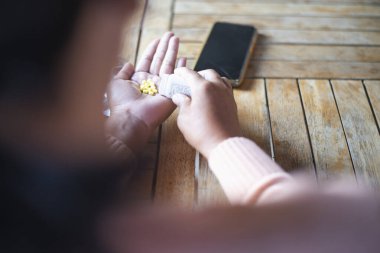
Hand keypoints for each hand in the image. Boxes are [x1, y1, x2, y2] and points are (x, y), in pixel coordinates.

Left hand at [106, 32, 185, 151]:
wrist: (131, 118)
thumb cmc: (121, 102)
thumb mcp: (115, 82)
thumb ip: (121, 71)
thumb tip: (128, 63)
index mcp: (139, 79)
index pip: (147, 60)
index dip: (152, 49)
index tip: (158, 39)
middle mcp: (151, 82)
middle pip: (159, 60)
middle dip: (165, 47)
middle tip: (171, 34)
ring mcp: (162, 87)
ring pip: (168, 65)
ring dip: (173, 51)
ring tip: (177, 39)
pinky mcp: (171, 93)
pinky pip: (176, 77)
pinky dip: (181, 68)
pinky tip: (184, 58)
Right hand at [171, 68, 241, 157]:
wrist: (223, 144)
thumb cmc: (202, 132)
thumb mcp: (184, 118)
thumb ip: (182, 104)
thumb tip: (179, 97)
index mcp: (203, 87)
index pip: (190, 74)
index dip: (182, 72)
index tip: (177, 73)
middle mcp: (217, 87)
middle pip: (208, 73)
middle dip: (198, 74)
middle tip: (189, 81)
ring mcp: (227, 94)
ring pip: (219, 79)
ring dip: (210, 79)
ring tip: (203, 86)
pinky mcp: (232, 103)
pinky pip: (226, 88)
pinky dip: (219, 87)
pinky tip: (213, 95)